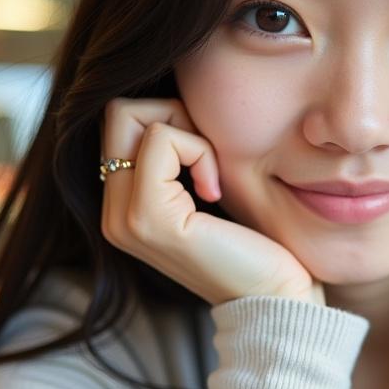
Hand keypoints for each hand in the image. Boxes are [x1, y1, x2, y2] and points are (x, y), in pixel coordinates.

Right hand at [100, 97, 323, 306]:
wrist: (275, 297)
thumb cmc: (256, 242)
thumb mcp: (208, 186)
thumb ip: (180, 152)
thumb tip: (179, 91)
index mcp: (123, 207)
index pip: (121, 121)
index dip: (171, 120)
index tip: (207, 159)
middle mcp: (112, 214)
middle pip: (118, 111)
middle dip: (173, 115)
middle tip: (209, 157)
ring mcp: (124, 218)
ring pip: (133, 116)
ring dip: (188, 132)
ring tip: (212, 177)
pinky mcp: (147, 217)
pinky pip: (162, 139)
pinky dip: (199, 151)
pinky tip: (215, 191)